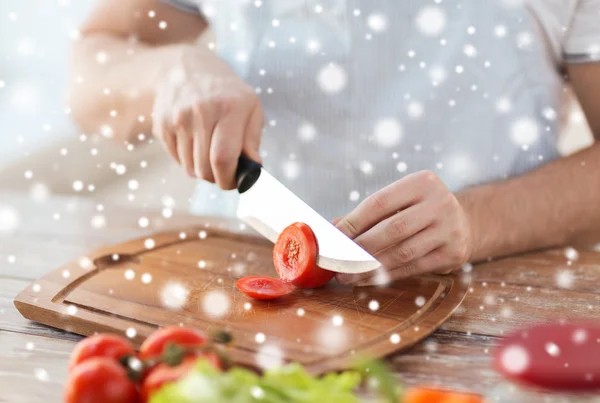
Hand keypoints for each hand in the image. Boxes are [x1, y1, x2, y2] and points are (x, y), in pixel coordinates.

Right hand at [152, 46, 263, 188]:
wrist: (187, 68)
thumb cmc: (228, 94)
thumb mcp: (250, 109)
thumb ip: (253, 142)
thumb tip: (253, 173)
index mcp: (229, 108)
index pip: (223, 159)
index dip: (229, 179)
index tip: (234, 183)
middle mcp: (200, 112)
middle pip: (205, 168)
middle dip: (217, 178)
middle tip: (224, 172)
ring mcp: (177, 118)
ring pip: (190, 168)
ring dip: (203, 170)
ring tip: (210, 152)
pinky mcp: (161, 125)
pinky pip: (177, 159)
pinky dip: (188, 160)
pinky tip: (195, 142)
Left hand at [335, 171, 473, 285]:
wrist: (465, 222)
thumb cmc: (420, 211)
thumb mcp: (399, 202)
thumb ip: (367, 214)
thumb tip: (332, 229)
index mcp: (421, 182)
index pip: (379, 203)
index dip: (353, 222)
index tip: (333, 238)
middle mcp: (440, 202)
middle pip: (392, 229)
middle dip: (360, 248)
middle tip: (337, 262)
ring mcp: (450, 229)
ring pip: (402, 252)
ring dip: (371, 267)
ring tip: (347, 275)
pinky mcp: (453, 253)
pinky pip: (413, 267)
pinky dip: (387, 276)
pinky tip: (368, 280)